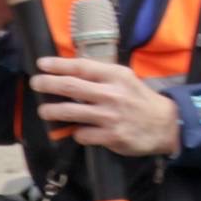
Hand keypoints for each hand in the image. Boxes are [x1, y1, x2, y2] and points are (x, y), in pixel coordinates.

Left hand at [33, 57, 181, 155]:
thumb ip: (101, 77)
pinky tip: (77, 131)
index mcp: (116, 76)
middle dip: (48, 84)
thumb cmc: (140, 99)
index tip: (41, 64)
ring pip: (70, 112)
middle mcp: (112, 94)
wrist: (165, 125)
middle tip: (35, 83)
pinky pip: (82, 134)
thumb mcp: (125, 80)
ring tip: (44, 110)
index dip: (58, 65)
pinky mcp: (111, 136)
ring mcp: (110, 116)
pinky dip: (76, 132)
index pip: (81, 67)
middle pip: (71, 86)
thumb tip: (70, 74)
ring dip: (52, 111)